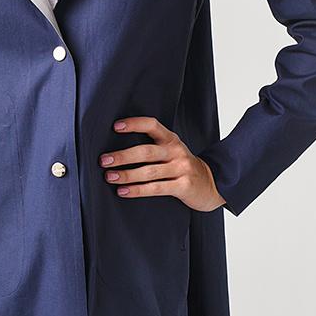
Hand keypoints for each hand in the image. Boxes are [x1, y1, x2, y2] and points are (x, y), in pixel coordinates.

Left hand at [98, 116, 225, 212]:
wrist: (212, 184)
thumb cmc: (183, 167)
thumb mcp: (172, 151)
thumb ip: (153, 147)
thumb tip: (118, 150)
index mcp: (171, 139)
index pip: (152, 125)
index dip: (134, 124)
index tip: (115, 127)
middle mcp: (176, 151)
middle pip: (146, 151)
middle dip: (123, 156)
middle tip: (104, 160)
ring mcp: (181, 168)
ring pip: (149, 171)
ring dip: (126, 175)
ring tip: (110, 177)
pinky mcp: (183, 186)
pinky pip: (156, 188)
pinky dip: (137, 190)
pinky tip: (123, 191)